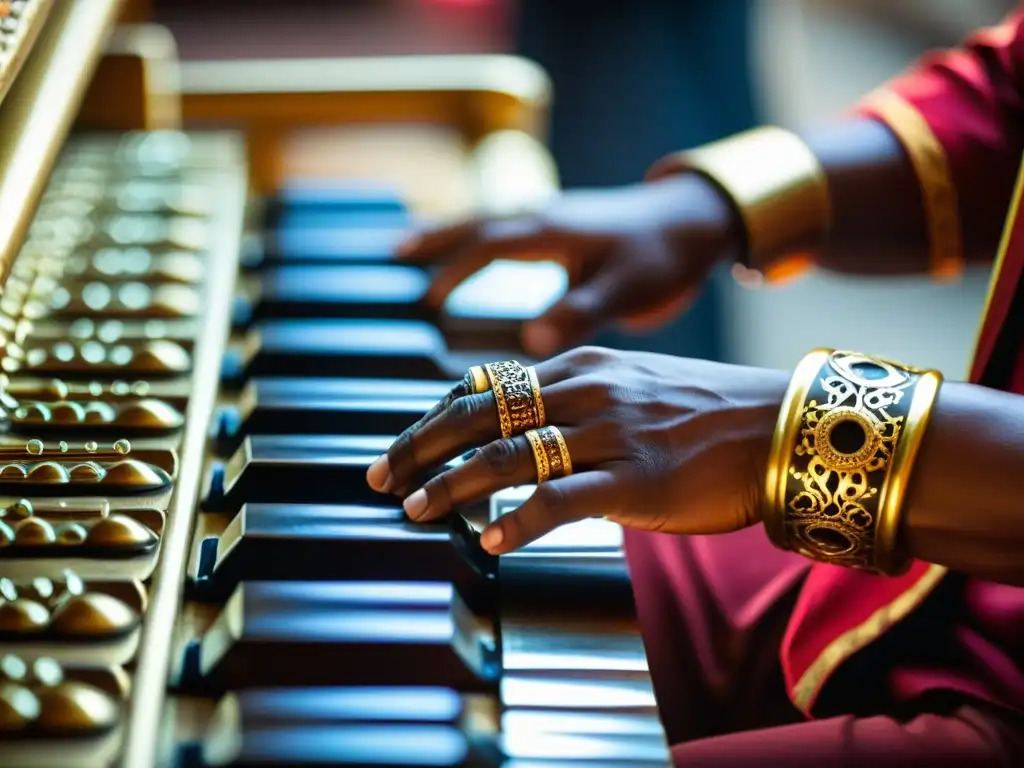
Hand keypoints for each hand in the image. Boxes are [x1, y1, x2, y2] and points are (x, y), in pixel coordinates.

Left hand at [365, 347, 789, 553]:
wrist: (778, 424)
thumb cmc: (703, 412)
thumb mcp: (630, 386)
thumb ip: (574, 400)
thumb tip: (518, 432)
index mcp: (580, 365)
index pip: (484, 385)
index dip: (434, 417)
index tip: (403, 445)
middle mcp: (585, 390)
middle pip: (478, 414)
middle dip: (420, 446)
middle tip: (379, 476)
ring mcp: (609, 433)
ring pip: (507, 454)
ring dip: (451, 485)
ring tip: (414, 510)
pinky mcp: (637, 479)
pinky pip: (560, 500)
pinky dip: (516, 522)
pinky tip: (489, 541)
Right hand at [397, 175, 741, 357]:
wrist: (696, 220)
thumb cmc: (665, 255)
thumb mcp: (627, 288)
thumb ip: (579, 312)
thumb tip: (529, 343)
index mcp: (556, 231)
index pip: (491, 244)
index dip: (457, 269)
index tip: (428, 297)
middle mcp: (546, 217)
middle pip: (477, 222)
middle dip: (436, 237)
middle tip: (395, 252)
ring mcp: (552, 218)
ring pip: (487, 219)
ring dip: (450, 231)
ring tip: (410, 246)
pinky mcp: (561, 228)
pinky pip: (505, 227)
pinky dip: (476, 236)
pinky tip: (466, 250)